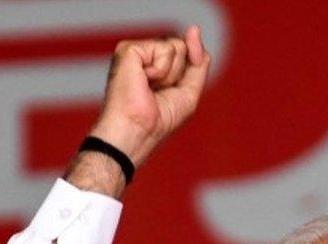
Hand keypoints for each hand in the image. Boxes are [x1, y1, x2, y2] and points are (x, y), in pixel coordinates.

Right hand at [89, 25, 211, 167]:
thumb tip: (194, 29)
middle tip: (159, 92)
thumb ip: (198, 63)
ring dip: (171, 74)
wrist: (139, 131)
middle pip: (182, 46)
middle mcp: (144, 55)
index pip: (186, 51)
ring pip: (176, 46)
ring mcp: (135, 51)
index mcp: (155, 65)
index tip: (171, 90)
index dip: (191, 67)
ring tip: (151, 88)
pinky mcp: (129, 49)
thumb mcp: (189, 90)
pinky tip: (144, 81)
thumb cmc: (159, 119)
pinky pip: (164, 49)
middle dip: (179, 74)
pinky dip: (161, 70)